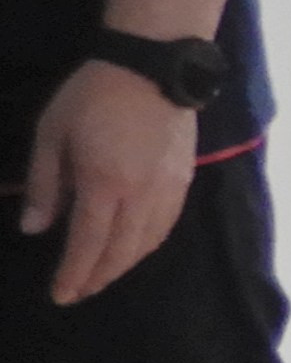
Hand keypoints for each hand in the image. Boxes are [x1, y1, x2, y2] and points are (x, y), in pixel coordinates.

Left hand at [20, 61, 198, 304]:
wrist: (152, 67)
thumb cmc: (92, 95)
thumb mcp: (52, 134)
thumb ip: (45, 186)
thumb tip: (35, 229)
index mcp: (104, 183)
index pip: (87, 243)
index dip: (73, 274)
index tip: (60, 295)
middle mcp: (141, 196)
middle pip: (120, 252)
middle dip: (97, 277)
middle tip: (78, 292)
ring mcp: (167, 191)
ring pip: (146, 244)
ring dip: (122, 266)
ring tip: (102, 275)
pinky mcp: (183, 182)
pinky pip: (164, 227)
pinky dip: (146, 246)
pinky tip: (133, 248)